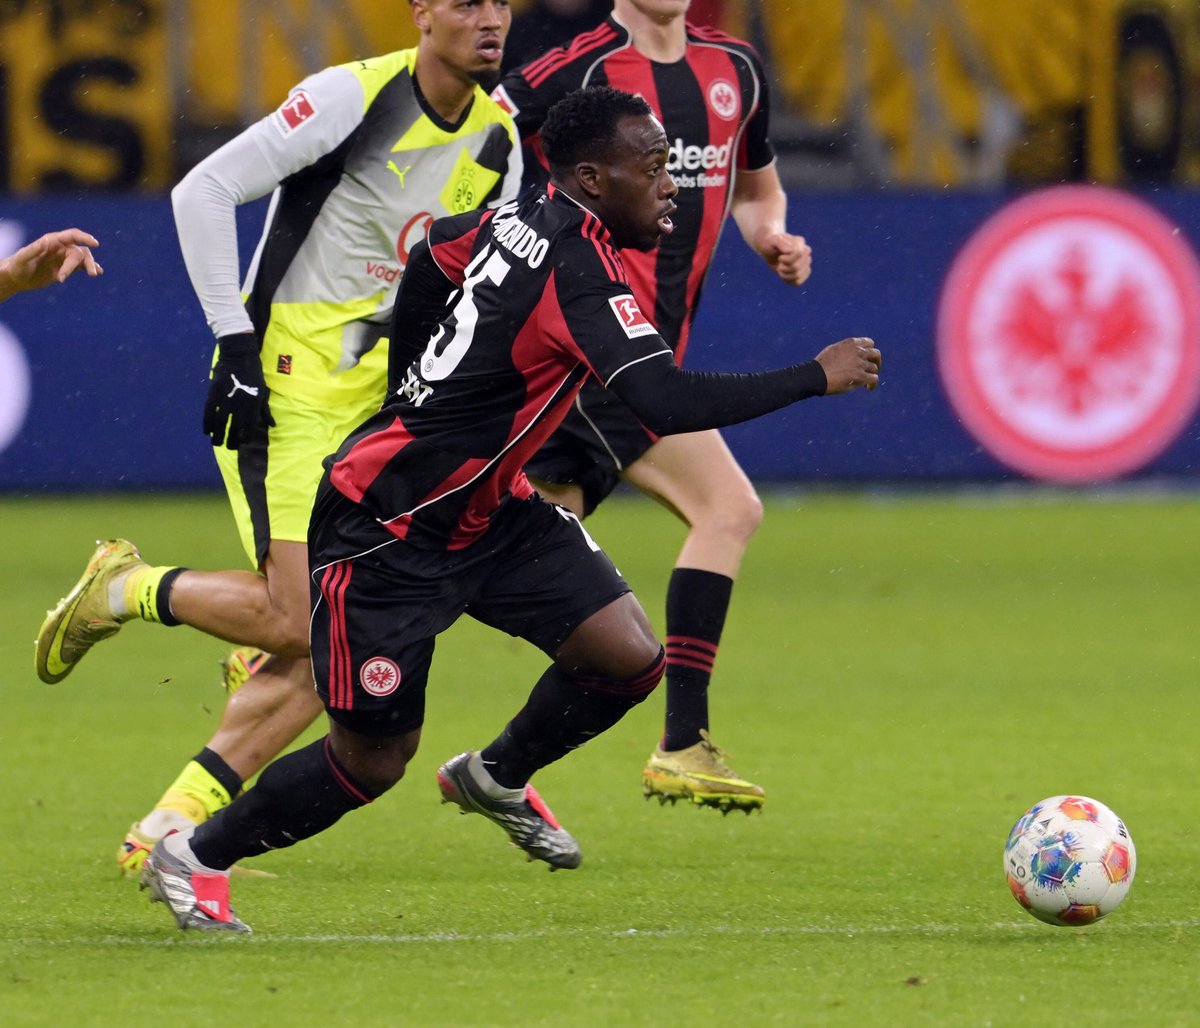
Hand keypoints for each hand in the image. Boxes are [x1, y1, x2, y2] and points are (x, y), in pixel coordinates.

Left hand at [0, 228, 101, 301]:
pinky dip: (90, 268)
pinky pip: (81, 267)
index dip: (84, 237)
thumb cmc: (17, 266)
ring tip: (93, 275)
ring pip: (83, 259)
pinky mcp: (66, 269)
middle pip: (80, 251)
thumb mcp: (22, 258)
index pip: (72, 236)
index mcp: (52, 241)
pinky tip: (98, 272)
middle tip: (91, 274)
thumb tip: (46, 241)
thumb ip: (33, 249)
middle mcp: (60, 248)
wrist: (17, 278)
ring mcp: (64, 258)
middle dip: (86, 262)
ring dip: (90, 265)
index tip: (95, 244)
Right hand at [203, 333, 274, 448]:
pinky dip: (206, 423)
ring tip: (216, 442)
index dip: (246, 439)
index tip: (242, 444)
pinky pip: (208, 412)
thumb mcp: (263, 392)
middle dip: (231, 441)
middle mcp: (240, 405)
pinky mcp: (213, 393)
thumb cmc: (254, 374)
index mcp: (254, 405)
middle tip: (229, 447)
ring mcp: (226, 399)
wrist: (239, 355)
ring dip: (217, 436)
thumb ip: (265, 410)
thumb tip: (272, 425)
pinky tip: (207, 431)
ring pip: (220, 423)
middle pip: (234, 429)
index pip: (250, 428)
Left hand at [759, 231, 811, 285]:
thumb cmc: (770, 243)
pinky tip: (784, 275)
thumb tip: (790, 250)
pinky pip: (798, 282)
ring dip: (785, 275)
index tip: (780, 257)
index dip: (787, 259)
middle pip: (797, 267)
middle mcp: (805, 252)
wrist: (770, 248)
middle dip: (784, 267)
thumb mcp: (772, 240)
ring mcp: (805, 262)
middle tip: (779, 263)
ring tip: (780, 268)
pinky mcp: (802, 272)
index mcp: (800, 242)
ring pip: (797, 276)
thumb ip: (781, 243)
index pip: (799, 254)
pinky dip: (788, 280)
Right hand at [815, 337, 881, 394]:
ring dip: (872, 375)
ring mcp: (859, 364)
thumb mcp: (833, 349)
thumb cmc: (821, 365)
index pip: (870, 343)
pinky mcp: (859, 376)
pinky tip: (869, 388)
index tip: (868, 358)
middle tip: (873, 369)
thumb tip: (851, 353)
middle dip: (876, 362)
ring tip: (867, 383)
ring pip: (874, 368)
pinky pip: (874, 379)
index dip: (870, 351)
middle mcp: (858, 351)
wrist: (815, 375)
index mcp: (851, 344)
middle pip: (876, 354)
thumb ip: (845, 349)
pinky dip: (873, 384)